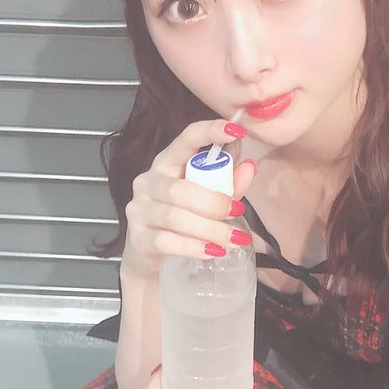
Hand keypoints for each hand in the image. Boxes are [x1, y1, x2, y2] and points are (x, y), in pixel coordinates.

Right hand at [122, 118, 258, 279]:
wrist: (150, 256)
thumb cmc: (182, 220)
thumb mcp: (209, 199)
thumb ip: (228, 183)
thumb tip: (249, 167)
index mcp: (167, 163)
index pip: (185, 139)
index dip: (210, 132)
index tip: (237, 131)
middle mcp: (147, 182)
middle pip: (180, 189)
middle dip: (214, 201)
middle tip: (238, 211)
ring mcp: (138, 210)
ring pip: (175, 217)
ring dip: (210, 229)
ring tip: (234, 240)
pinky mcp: (138, 238)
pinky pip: (167, 242)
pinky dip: (194, 247)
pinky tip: (213, 252)